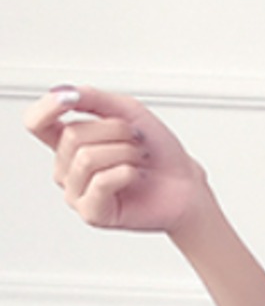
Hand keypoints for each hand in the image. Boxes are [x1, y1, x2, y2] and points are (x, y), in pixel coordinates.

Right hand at [24, 85, 208, 233]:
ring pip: (86, 157)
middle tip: (137, 143)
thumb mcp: (127, 111)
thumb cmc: (159, 152)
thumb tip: (61, 92)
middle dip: (114, 132)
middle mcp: (67, 168)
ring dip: (124, 152)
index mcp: (69, 142)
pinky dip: (126, 173)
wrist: (186, 183)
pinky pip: (101, 181)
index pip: (37, 122)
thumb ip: (92, 98)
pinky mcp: (92, 213)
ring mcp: (77, 193)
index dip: (48, 107)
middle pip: (72, 135)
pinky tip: (135, 176)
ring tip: (139, 160)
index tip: (72, 99)